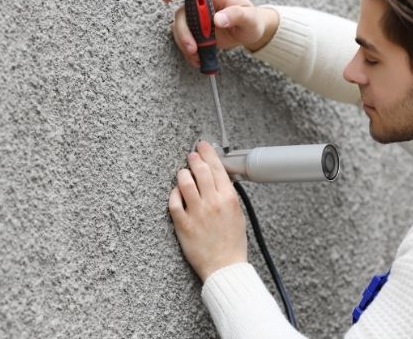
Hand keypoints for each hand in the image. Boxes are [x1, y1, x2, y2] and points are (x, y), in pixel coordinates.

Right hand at [161, 0, 279, 66]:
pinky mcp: (197, 33)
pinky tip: (198, 60)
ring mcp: (197, 20)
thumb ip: (236, 16)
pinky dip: (189, 53)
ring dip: (185, 45)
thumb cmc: (251, 20)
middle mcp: (202, 6)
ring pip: (180, 29)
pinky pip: (185, 41)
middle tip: (192, 48)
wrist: (250, 33)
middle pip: (182, 13)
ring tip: (198, 57)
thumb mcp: (250, 18)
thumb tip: (218, 19)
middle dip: (183, 32)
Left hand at [168, 141, 247, 281]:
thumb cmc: (232, 243)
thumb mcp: (238, 214)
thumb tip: (219, 178)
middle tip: (191, 155)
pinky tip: (176, 193)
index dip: (208, 153)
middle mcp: (213, 203)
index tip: (203, 146)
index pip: (217, 168)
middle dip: (194, 158)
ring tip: (183, 173)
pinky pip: (174, 202)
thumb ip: (228, 195)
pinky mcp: (183, 224)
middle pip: (200, 170)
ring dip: (183, 174)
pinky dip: (174, 194)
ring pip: (185, 182)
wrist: (225, 266)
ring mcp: (197, 213)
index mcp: (228, 199)